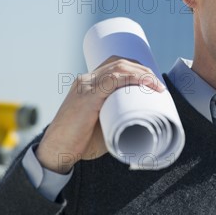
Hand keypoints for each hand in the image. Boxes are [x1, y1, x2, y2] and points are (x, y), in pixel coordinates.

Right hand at [35, 56, 164, 173]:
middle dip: (143, 69)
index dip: (136, 67)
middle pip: (119, 63)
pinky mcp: (88, 97)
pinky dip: (133, 79)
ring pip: (119, 68)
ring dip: (142, 74)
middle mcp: (86, 80)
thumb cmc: (79, 142)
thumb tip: (141, 121)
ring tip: (157, 86)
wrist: (56, 151)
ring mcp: (86, 86)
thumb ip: (116, 118)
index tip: (152, 78)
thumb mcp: (100, 124)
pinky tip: (146, 84)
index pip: (114, 63)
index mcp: (87, 83)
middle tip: (159, 84)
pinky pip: (114, 80)